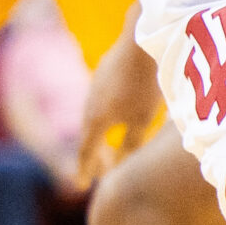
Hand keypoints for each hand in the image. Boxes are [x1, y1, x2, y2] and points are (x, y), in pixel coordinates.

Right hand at [74, 28, 165, 189]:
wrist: (141, 38)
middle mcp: (90, 103)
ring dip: (99, 133)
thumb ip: (130, 143)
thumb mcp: (141, 120)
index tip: (80, 186)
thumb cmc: (145, 85)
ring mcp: (97, 83)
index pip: (86, 152)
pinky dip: (107, 113)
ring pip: (95, 114)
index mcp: (95, 120)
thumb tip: (121, 165)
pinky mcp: (108, 68)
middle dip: (94, 153)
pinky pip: (103, 98)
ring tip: (104, 144)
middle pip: (89, 134)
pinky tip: (116, 111)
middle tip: (98, 170)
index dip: (85, 169)